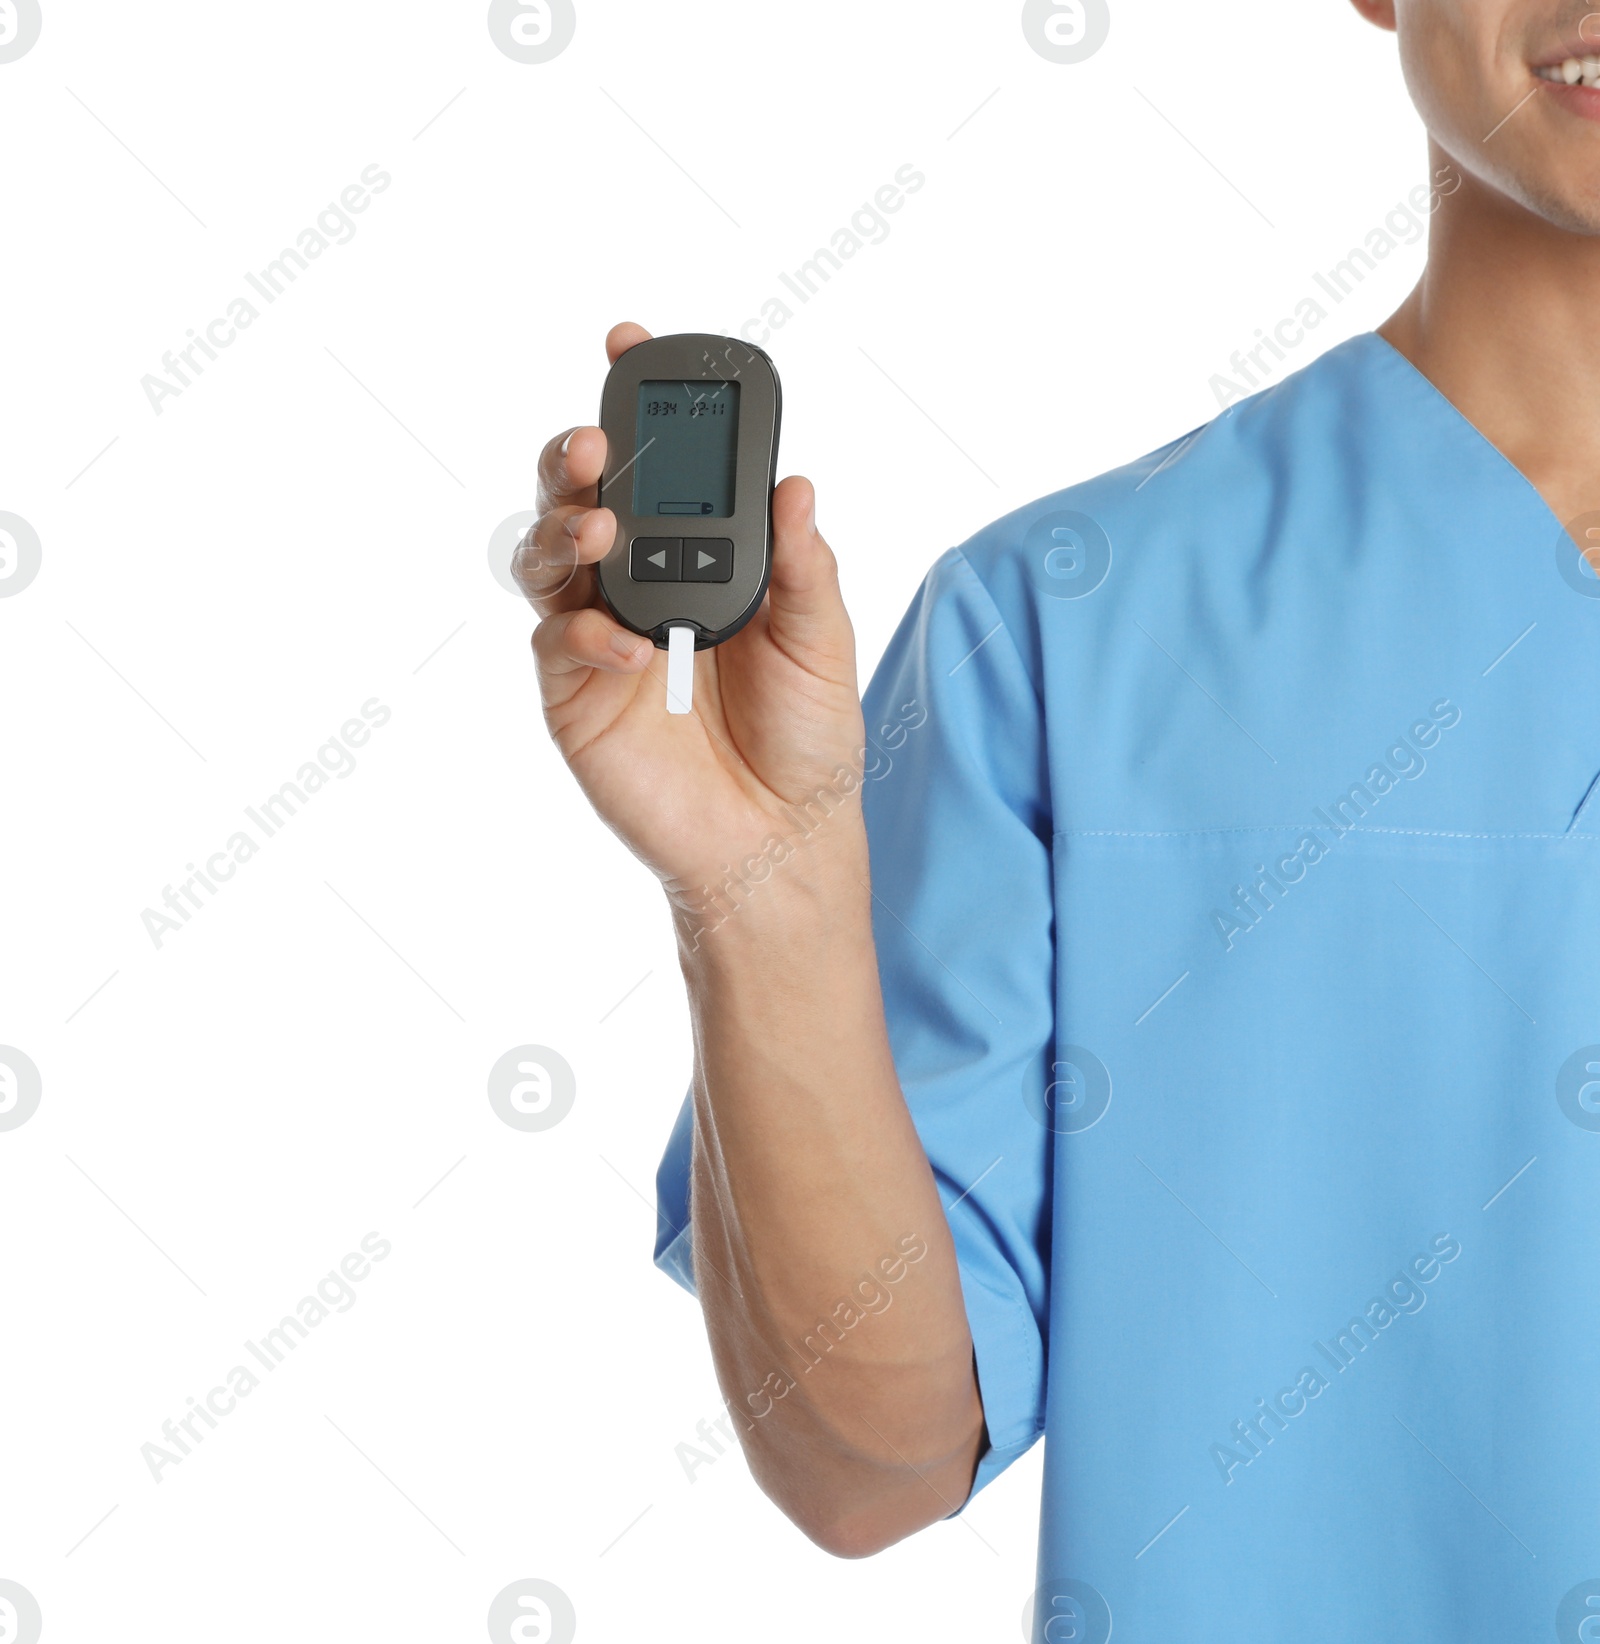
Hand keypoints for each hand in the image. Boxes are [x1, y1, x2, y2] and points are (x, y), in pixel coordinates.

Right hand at [520, 322, 867, 899]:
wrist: (780, 838)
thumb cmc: (806, 737)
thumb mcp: (823, 642)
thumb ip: (805, 568)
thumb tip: (797, 487)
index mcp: (699, 555)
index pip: (659, 465)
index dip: (637, 403)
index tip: (628, 342)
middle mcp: (638, 581)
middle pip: (581, 495)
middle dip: (574, 456)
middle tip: (590, 440)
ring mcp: (597, 634)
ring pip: (547, 553)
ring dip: (563, 525)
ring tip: (597, 521)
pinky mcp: (574, 694)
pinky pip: (559, 642)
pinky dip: (586, 633)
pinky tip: (630, 645)